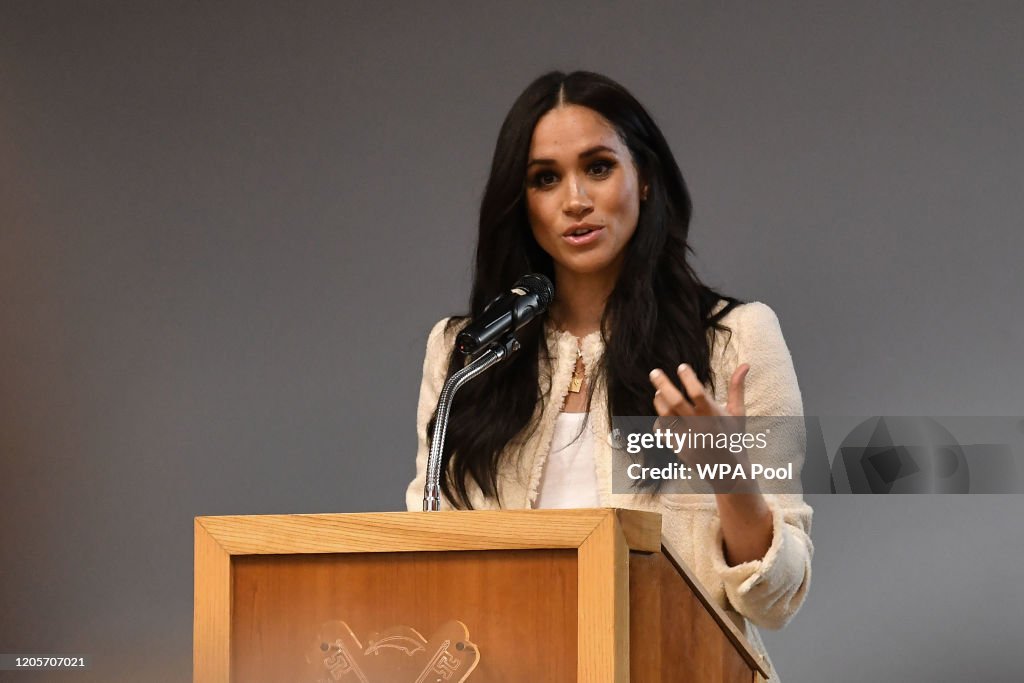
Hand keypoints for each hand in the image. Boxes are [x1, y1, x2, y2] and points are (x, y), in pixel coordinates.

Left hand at [648, 363, 752, 491]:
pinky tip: (662, 414)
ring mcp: (687, 438)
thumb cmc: (734, 438)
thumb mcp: (738, 413)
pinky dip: (660, 420)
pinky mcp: (678, 448)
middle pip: (675, 401)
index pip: (698, 393)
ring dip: (659, 401)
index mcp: (714, 416)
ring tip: (658, 392)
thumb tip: (745, 364)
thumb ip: (737, 388)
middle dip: (663, 384)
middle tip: (654, 372)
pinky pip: (662, 430)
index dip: (688, 378)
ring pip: (665, 415)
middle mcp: (699, 427)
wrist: (728, 473)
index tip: (681, 367)